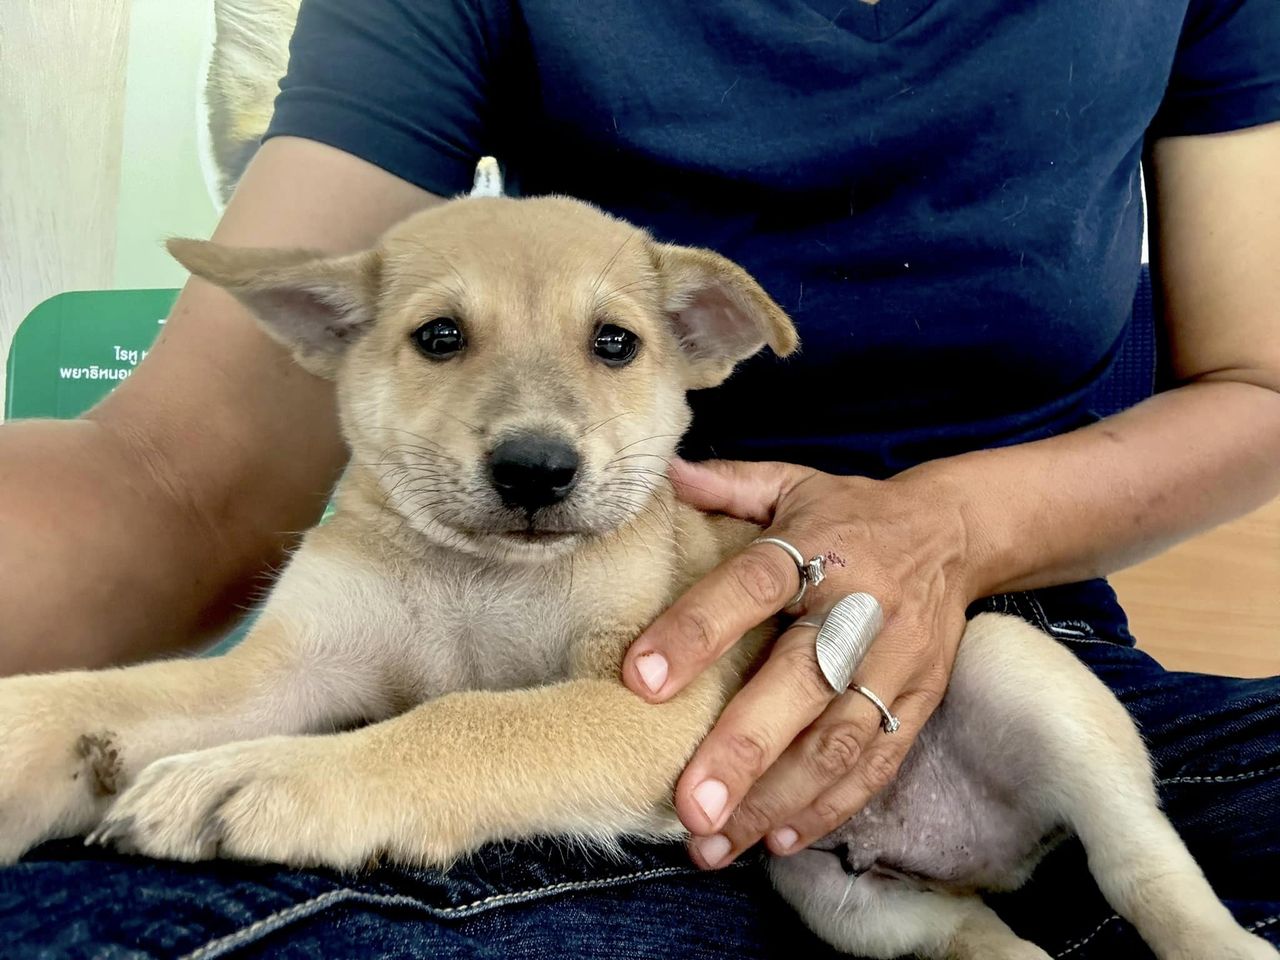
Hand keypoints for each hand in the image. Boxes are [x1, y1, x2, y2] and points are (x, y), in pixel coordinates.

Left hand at [623, 458, 981, 868]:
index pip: (753, 583)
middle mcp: (860, 606)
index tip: (641, 679)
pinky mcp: (921, 700)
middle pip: (803, 680)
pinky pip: (879, 762)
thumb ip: (727, 486)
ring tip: (716, 842)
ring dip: (779, 798)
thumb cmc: (852, 513)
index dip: (697, 630)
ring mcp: (898, 660)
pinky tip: (779, 839)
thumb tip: (662, 474)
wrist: (958, 532)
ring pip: (841, 739)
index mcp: (817, 543)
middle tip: (689, 805)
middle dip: (745, 748)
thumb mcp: (792, 482)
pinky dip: (831, 807)